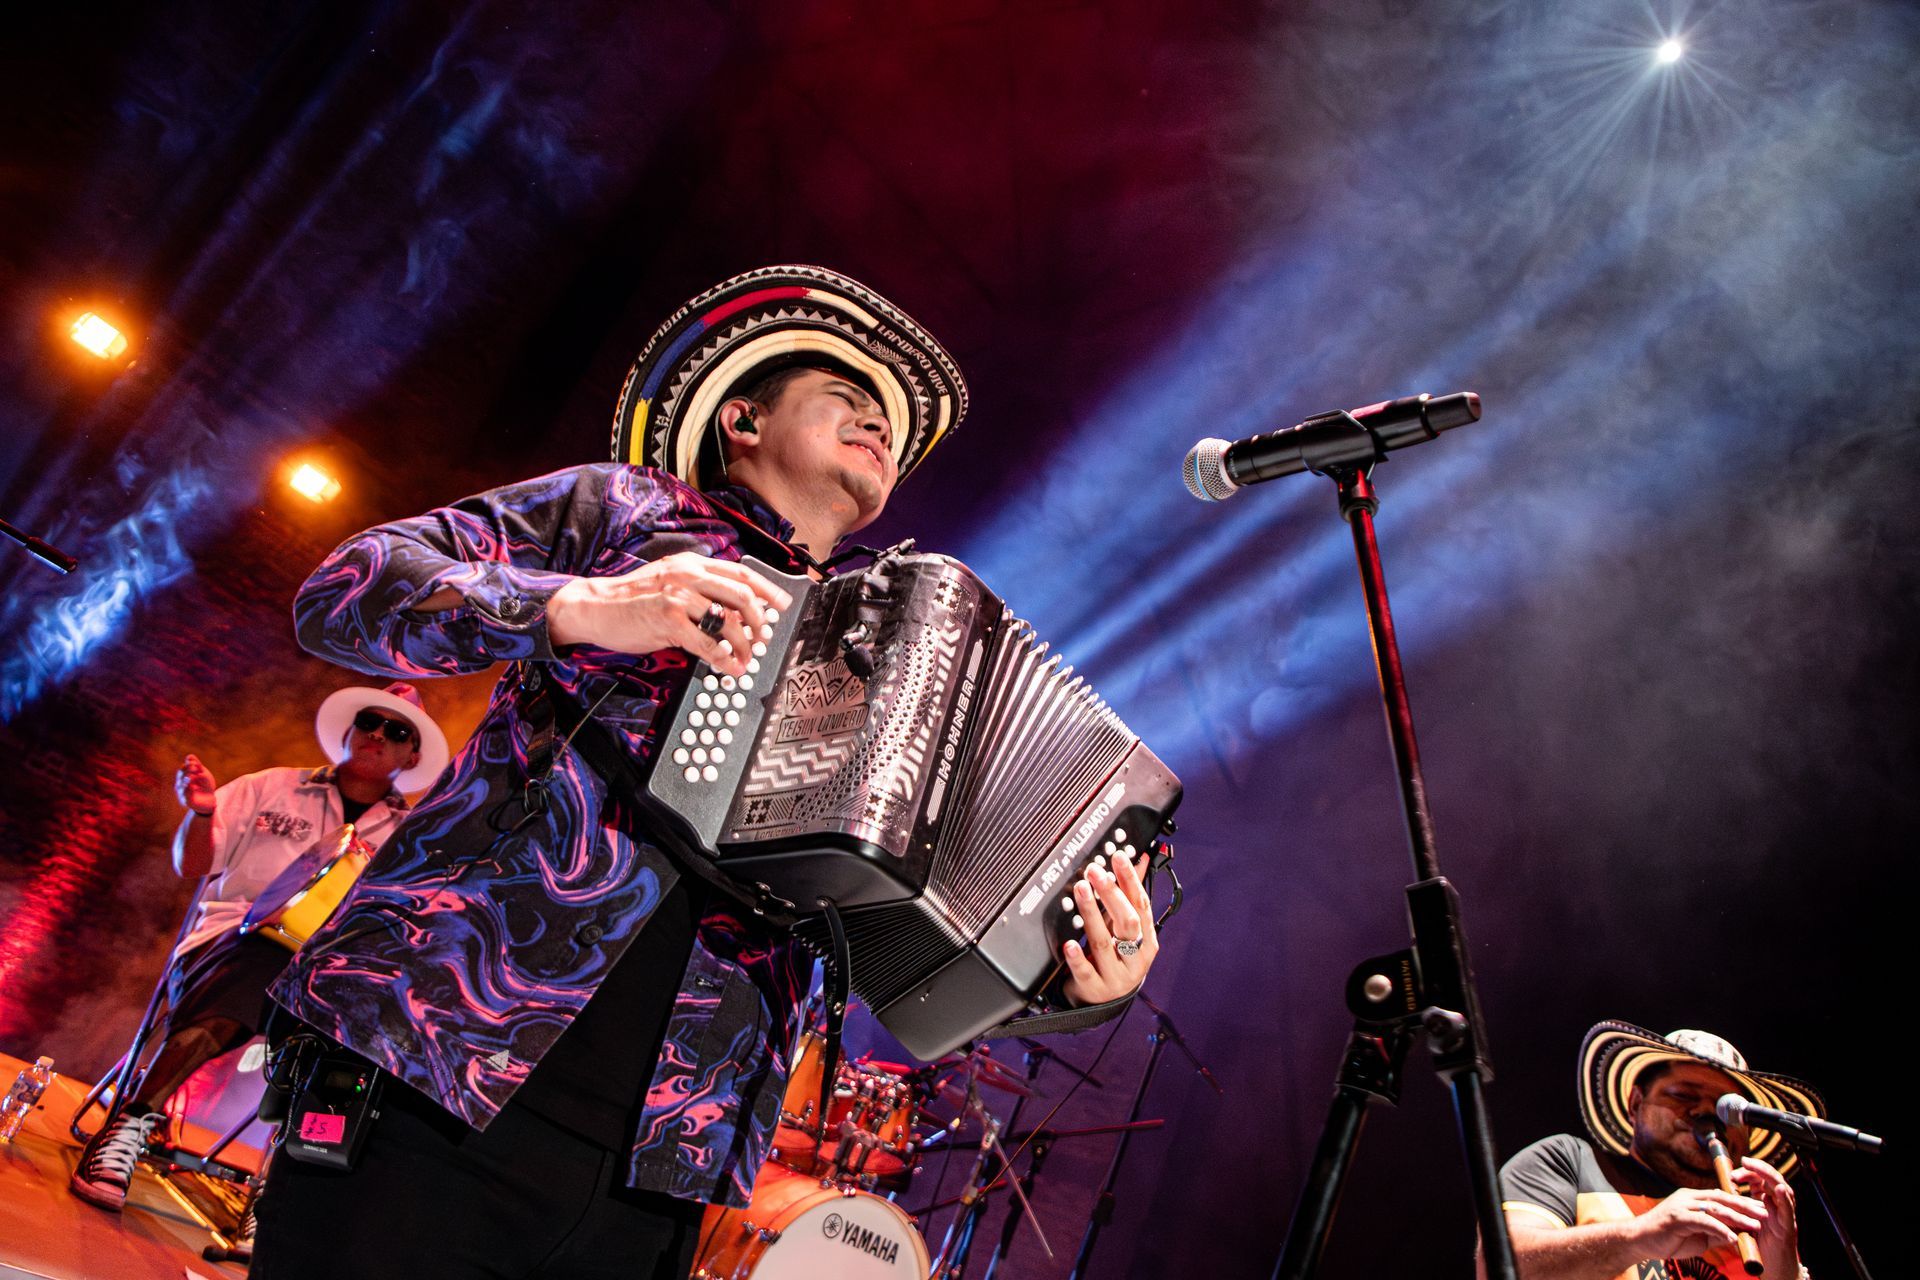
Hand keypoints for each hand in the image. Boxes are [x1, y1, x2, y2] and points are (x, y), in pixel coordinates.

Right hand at [176, 754, 216, 815]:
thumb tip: (189, 756)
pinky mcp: (187, 801)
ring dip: (187, 780)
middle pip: (180, 776)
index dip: (188, 765)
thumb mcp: (203, 775)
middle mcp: (180, 785)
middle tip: (194, 767)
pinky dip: (189, 790)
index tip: (196, 763)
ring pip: (181, 785)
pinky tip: (193, 786)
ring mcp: (182, 794)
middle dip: (186, 770)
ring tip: (191, 776)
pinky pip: (186, 795)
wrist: (209, 802)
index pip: (182, 770)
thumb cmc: (205, 787)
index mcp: (183, 778)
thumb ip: (197, 766)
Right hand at [545, 553, 792, 677]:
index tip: (784, 604)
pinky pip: (707, 643)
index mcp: (692, 564)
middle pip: (742, 594)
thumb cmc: (633, 600)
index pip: (741, 572)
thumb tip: (733, 611)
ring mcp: (678, 595)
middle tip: (765, 637)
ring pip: (728, 620)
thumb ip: (699, 590)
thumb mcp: (669, 583)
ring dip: (745, 644)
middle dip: (761, 619)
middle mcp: (688, 575)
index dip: (768, 589)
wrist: (594, 606)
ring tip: (747, 658)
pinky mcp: (668, 619)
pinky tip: (729, 667)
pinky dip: (724, 659)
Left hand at [1060, 849, 1159, 1005]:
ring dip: (1091, 914)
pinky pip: (1086, 972)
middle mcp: (1135, 958)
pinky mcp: (1095, 989)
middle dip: (1111, 894)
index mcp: (1146, 941)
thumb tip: (1140, 860)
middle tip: (1095, 872)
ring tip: (1081, 891)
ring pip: (1103, 943)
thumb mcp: (1124, 931)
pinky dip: (1078, 957)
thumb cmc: (1115, 959)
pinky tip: (1069, 943)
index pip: (1141, 905)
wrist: (1102, 1001)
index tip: (1117, 858)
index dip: (1130, 879)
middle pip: (1127, 922)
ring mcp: (1116, 975)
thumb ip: (1129, 898)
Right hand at [1632, 1185, 1768, 1260]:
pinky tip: (1732, 1238)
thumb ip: (1714, 1232)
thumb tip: (1735, 1236)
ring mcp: (1681, 1205)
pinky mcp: (1676, 1217)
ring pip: (1715, 1208)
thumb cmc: (1667, 1239)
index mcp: (1692, 1198)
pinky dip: (1720, 1229)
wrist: (1639, 1241)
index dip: (1742, 1203)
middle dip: (1745, 1206)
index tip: (1760, 1209)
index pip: (1721, 1197)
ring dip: (1737, 1217)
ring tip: (1755, 1225)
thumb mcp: (1697, 1236)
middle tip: (1764, 1213)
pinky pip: (1703, 1221)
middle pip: (1721, 1198)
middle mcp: (1688, 1198)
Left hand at [1729, 1156, 1798, 1274]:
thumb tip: (1721, 1193)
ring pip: (1783, 1189)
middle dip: (1758, 1169)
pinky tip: (1778, 1190)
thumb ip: (1738, 1208)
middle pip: (1772, 1179)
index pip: (1761, 1180)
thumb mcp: (1745, 1222)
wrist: (1773, 1269)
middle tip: (1744, 1161)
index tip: (1733, 1171)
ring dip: (1769, 1177)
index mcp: (1767, 1204)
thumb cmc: (1758, 1246)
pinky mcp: (1789, 1228)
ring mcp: (1785, 1216)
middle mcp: (1778, 1207)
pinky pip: (1789, 1210)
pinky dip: (1785, 1199)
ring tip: (1757, 1167)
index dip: (1749, 1172)